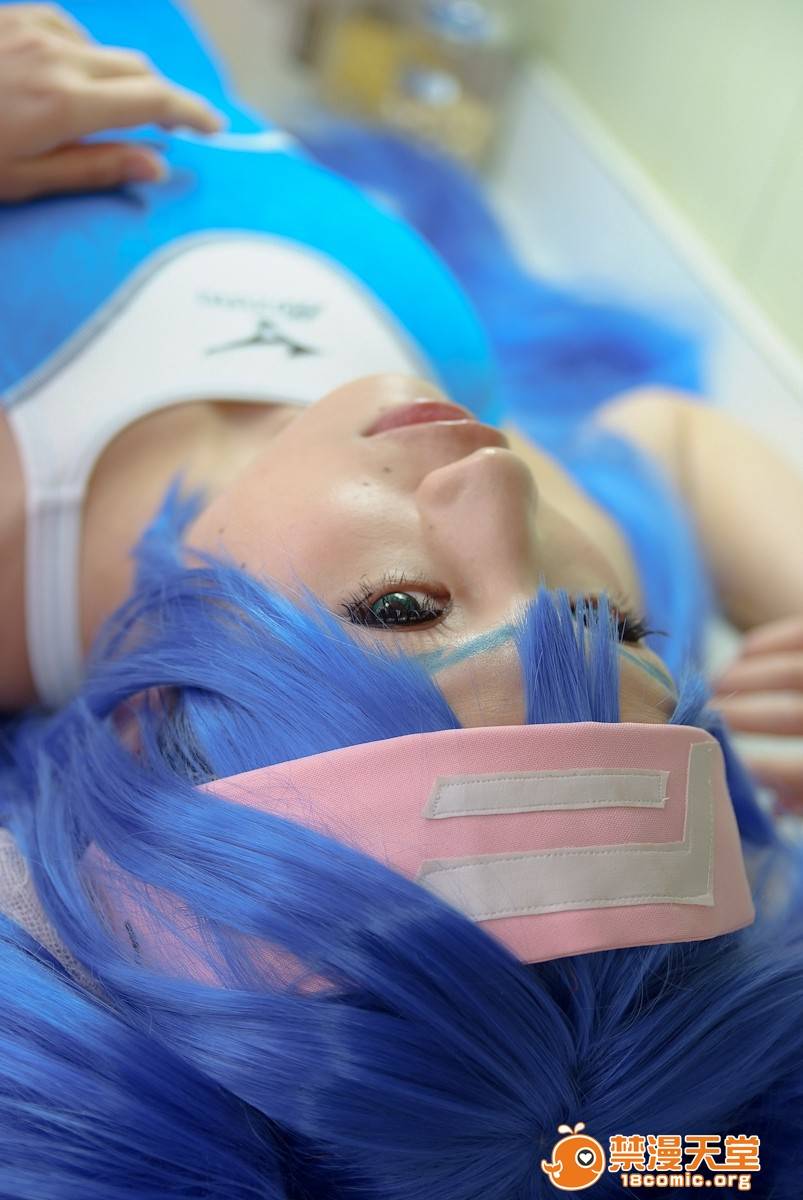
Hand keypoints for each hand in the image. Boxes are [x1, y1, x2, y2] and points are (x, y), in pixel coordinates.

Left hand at [0, 3, 224, 201]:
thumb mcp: (24, 177)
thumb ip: (93, 168)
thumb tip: (156, 166)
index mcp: (65, 103)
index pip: (154, 100)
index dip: (192, 113)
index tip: (214, 127)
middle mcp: (56, 56)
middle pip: (138, 70)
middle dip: (160, 98)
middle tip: (168, 127)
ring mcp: (32, 29)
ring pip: (104, 50)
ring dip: (119, 78)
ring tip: (107, 108)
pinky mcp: (13, 16)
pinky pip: (67, 28)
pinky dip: (83, 52)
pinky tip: (70, 73)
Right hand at [710, 614, 802, 811]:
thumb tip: (775, 806)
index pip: (802, 769)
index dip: (764, 769)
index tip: (722, 767)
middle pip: (795, 716)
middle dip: (741, 716)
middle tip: (703, 720)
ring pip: (795, 672)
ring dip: (746, 678)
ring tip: (715, 687)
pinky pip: (800, 634)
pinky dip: (768, 642)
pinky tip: (743, 653)